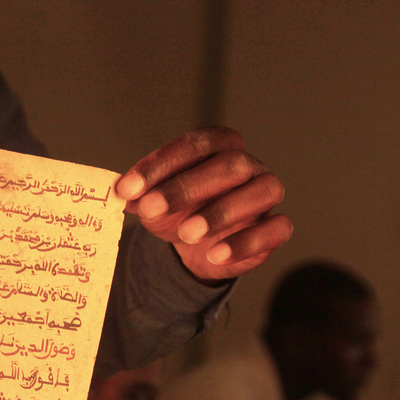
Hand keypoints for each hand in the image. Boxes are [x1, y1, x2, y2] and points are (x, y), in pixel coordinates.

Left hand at [116, 126, 290, 282]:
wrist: (197, 248)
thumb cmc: (179, 213)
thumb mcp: (153, 202)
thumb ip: (139, 194)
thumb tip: (123, 193)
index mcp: (219, 146)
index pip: (196, 144)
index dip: (161, 164)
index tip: (128, 188)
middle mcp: (248, 164)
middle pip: (229, 165)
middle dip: (187, 188)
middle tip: (152, 209)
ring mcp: (266, 193)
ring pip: (261, 191)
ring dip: (220, 213)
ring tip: (185, 234)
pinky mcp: (276, 227)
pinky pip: (275, 229)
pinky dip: (245, 243)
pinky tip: (215, 255)